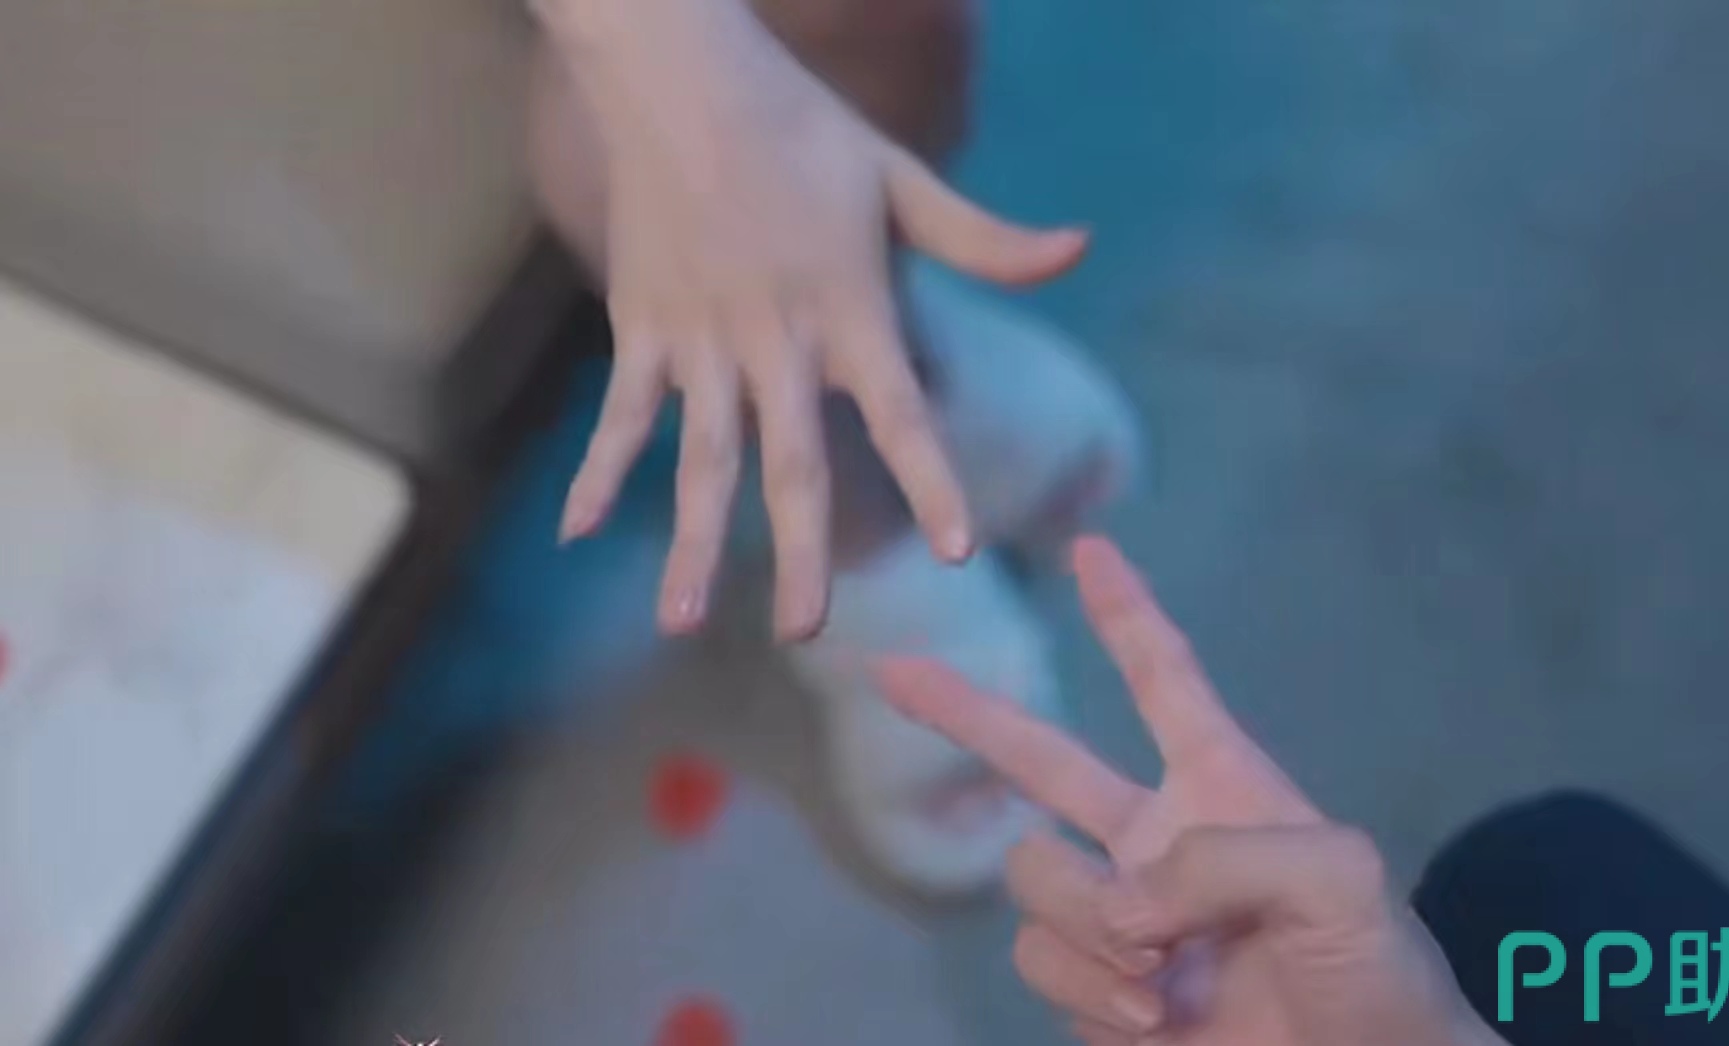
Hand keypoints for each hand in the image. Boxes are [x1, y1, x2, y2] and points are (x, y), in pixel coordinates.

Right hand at [538, 0, 1087, 639]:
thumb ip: (986, 238)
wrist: (682, 77)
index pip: (899, 410)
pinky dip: (596, 471)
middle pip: (790, 462)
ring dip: (689, 540)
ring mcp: (700, 339)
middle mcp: (775, 339)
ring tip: (682, 619)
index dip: (929, 479)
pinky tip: (575, 531)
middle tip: (805, 631)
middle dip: (799, 552)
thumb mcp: (903, 177)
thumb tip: (1080, 248)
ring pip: (697, 456)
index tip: (956, 551)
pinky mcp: (642, 326)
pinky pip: (620, 412)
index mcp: (848, 307)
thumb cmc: (802, 128)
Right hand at [878, 537, 1501, 1045]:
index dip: (1126, 614)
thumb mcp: (1336, 877)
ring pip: (1034, 882)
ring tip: (1163, 983)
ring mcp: (1120, 920)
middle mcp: (1156, 842)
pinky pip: (1045, 966)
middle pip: (1041, 759)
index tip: (1091, 549)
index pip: (1165, 680)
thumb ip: (1220, 858)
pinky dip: (1091, 992)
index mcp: (1222, 786)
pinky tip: (1156, 1021)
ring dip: (1087, 928)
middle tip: (889, 670)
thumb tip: (1123, 907)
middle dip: (965, 713)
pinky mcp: (1097, 991)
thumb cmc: (1379, 973)